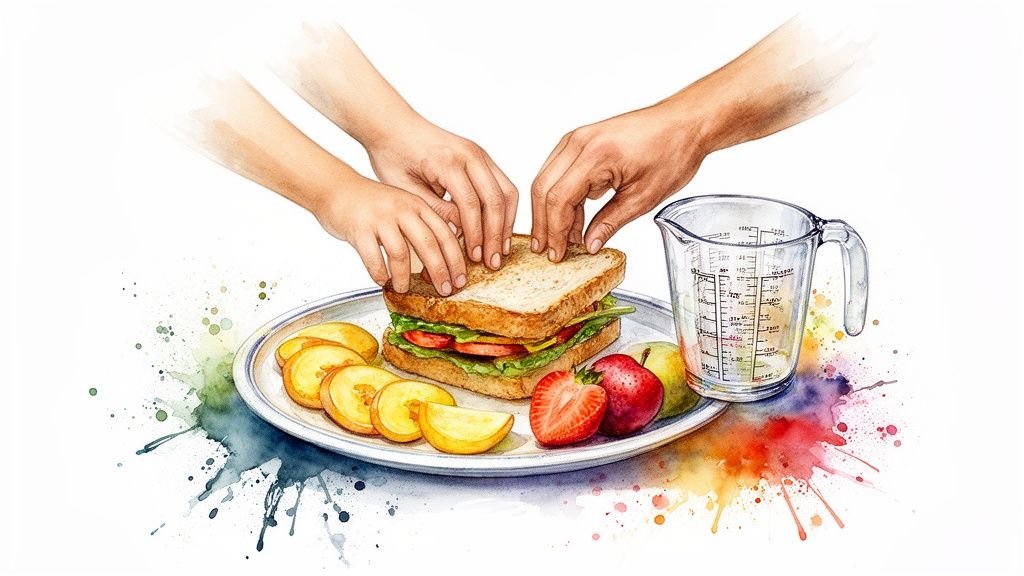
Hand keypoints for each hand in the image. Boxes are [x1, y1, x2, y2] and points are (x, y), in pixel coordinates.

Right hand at [315, 179, 466, 294]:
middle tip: (444, 290)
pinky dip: (379, 273)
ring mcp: (380, 218)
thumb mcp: (403, 206)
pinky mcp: (359, 228)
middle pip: (429, 244)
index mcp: (417, 205)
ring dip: (404, 276)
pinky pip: (373, 257)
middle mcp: (402, 209)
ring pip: (401, 253)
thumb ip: (422, 225)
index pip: (445, 233)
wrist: (334, 187)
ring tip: (404, 288)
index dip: (456, 259)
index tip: (461, 279)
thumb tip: (445, 256)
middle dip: (440, 271)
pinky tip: (381, 280)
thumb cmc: (371, 203)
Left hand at [365, 117, 517, 269]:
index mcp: (447, 162)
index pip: (470, 204)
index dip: (475, 235)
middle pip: (496, 199)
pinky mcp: (482, 156)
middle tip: (493, 262)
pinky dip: (503, 210)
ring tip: (500, 250)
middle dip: (496, 234)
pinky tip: (498, 230)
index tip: (475, 258)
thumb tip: (461, 234)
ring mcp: (479, 153)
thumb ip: (436, 210)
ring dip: (505, 223)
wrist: (392, 125)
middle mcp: (469, 154)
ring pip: (506, 192)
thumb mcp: (406, 189)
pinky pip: (502, 185)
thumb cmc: (392, 155)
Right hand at [530, 98, 707, 261]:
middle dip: (543, 224)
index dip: (555, 231)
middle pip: (543, 188)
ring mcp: (578, 139)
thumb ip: (610, 222)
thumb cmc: (673, 150)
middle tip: (549, 250)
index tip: (557, 253)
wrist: (685, 123)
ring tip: (562, 239)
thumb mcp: (643, 197)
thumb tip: (589, 244)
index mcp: (596, 155)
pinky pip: (559, 172)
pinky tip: (573, 219)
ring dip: (550, 212)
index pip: (558, 198)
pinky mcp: (582, 141)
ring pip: (547, 180)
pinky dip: (561, 197)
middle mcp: (580, 142)